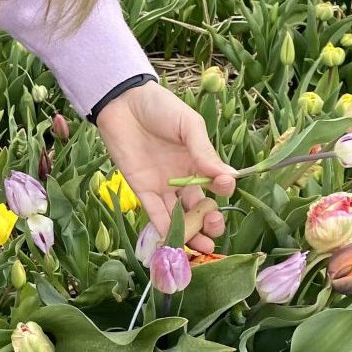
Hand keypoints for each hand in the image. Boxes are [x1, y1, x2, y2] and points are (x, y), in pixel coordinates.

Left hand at [96, 81, 236, 253]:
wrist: (123, 103)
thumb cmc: (160, 107)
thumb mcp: (188, 126)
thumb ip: (204, 152)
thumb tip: (228, 177)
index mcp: (199, 160)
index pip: (215, 183)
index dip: (222, 190)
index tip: (225, 188)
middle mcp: (183, 177)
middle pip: (199, 206)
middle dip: (209, 221)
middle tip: (215, 229)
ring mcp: (163, 186)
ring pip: (180, 216)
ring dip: (192, 233)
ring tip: (204, 248)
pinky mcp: (142, 191)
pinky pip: (156, 214)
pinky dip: (166, 229)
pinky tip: (176, 241)